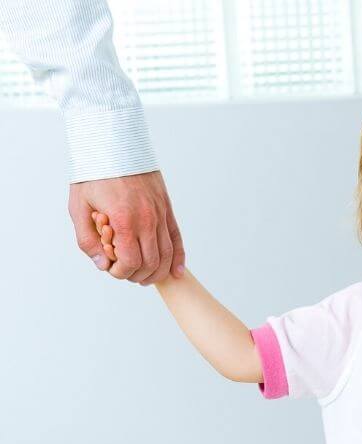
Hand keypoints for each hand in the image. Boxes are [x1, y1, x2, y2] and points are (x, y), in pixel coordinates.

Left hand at [69, 170, 185, 285]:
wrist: (114, 144)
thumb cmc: (94, 174)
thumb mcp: (79, 207)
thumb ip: (87, 240)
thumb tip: (102, 264)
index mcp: (124, 220)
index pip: (131, 261)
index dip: (121, 272)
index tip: (112, 269)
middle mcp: (147, 219)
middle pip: (152, 263)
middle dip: (138, 275)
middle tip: (126, 273)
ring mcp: (160, 214)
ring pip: (167, 255)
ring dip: (158, 271)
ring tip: (146, 276)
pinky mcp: (167, 209)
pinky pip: (177, 239)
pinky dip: (178, 259)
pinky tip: (175, 272)